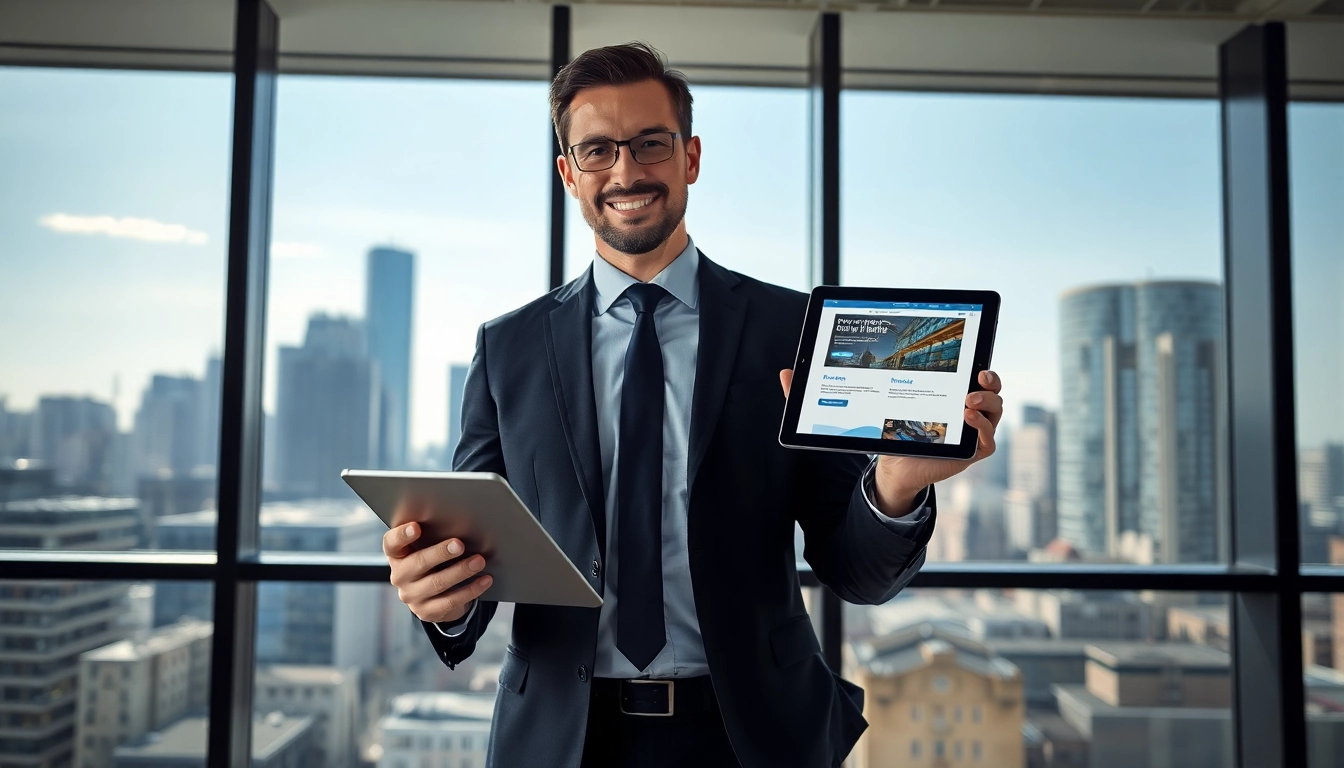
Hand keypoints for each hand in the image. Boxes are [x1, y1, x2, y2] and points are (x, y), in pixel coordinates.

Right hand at [384, 520, 492, 623]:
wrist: (434, 596)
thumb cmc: (433, 562)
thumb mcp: (428, 549)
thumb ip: (434, 537)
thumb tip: (461, 525)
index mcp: (397, 555)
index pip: (392, 543)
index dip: (402, 535)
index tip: (416, 527)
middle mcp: (400, 576)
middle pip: (418, 562)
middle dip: (440, 553)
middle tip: (460, 544)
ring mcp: (411, 596)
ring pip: (437, 583)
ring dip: (460, 571)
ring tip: (479, 561)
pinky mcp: (427, 611)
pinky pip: (450, 601)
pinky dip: (471, 590)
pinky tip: (484, 580)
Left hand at [779, 368, 1003, 516]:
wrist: (890, 468)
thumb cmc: (881, 431)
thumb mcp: (854, 408)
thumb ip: (820, 393)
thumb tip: (785, 373)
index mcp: (941, 386)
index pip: (965, 365)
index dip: (974, 354)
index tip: (968, 345)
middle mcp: (960, 404)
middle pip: (989, 385)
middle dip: (989, 375)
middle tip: (978, 372)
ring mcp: (967, 428)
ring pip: (993, 410)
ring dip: (988, 401)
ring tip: (968, 399)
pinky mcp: (967, 451)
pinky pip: (987, 441)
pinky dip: (982, 430)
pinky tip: (966, 420)